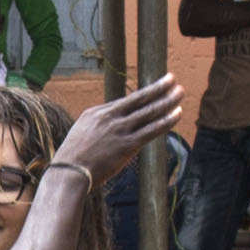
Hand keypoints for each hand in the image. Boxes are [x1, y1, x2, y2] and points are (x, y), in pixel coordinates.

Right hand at [54, 73, 184, 182]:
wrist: (69, 171)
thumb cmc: (73, 157)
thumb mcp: (82, 133)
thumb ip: (99, 126)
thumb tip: (111, 126)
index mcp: (98, 112)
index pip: (126, 101)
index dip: (144, 94)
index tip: (155, 87)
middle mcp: (111, 117)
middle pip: (140, 99)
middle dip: (159, 88)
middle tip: (173, 78)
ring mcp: (120, 130)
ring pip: (149, 112)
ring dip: (167, 101)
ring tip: (181, 92)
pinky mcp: (128, 145)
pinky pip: (151, 130)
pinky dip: (166, 121)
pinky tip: (177, 114)